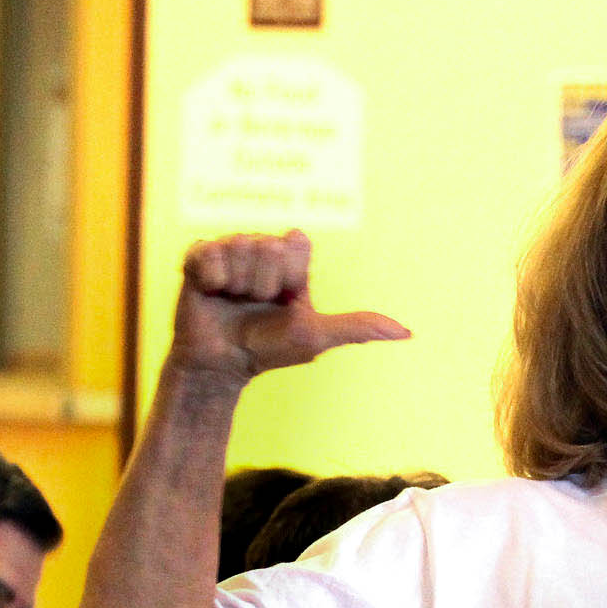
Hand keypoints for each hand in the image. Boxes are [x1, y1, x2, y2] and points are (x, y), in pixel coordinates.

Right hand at [165, 230, 408, 391]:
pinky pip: (210, 252)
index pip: (296, 242)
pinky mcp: (199, 256)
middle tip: (254, 304)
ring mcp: (229, 248)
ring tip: (232, 301)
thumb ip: (359, 327)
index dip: (290, 275)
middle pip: (269, 246)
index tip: (284, 298)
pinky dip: (213, 280)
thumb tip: (408, 332)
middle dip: (263, 284)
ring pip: (240, 247)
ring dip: (237, 285)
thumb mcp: (316, 336)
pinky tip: (212, 294)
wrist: (223, 365)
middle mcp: (261, 247)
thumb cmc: (269, 349)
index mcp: (290, 258)